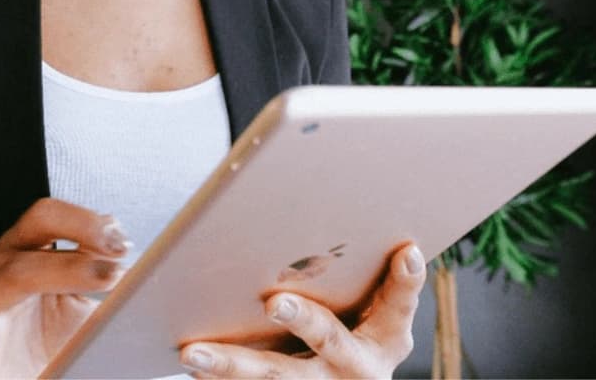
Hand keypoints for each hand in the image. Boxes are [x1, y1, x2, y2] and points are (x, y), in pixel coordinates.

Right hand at [0, 198, 129, 378]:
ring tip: (104, 278)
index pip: (55, 216)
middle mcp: (2, 268)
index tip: (124, 241)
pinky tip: (17, 320)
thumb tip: (155, 273)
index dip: (90, 222)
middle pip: (38, 223)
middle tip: (119, 250)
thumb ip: (109, 286)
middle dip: (83, 229)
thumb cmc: (48, 351)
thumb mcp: (87, 314)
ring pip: (16, 272)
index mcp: (28, 252)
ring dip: (64, 270)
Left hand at [179, 243, 425, 378]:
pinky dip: (220, 379)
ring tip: (194, 352)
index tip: (404, 251)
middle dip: (302, 319)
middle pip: (328, 338)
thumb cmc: (360, 330)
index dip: (405, 280)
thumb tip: (384, 231)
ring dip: (233, 364)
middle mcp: (357, 366)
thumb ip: (377, 277)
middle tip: (274, 302)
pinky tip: (190, 364)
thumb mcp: (379, 312)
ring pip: (275, 375)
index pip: (400, 304)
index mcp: (387, 338)